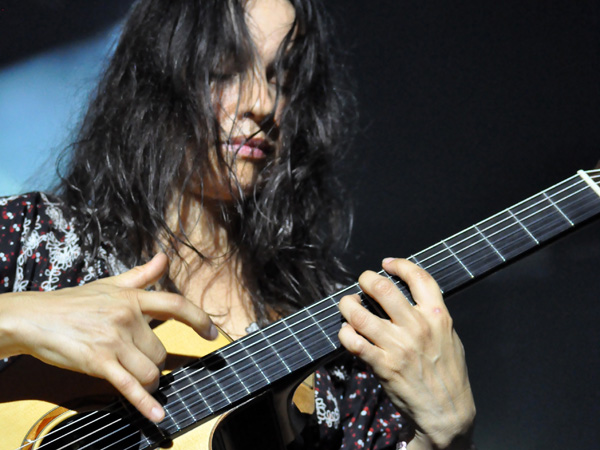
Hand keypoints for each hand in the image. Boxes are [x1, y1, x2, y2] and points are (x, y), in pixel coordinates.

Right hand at [0, 253, 215, 421]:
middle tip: (135, 358)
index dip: (199, 319)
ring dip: (147, 380)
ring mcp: (114, 341)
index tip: (212, 333)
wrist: (34, 317)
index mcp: (133, 298)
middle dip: (153, 360)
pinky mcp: (99, 362)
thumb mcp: (110, 284)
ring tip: (134, 377)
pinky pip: (129, 386)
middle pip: (162, 351)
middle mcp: (127, 317)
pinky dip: (144, 403)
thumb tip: (164, 258)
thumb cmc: (73, 302)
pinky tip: (157, 415)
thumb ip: (141, 275)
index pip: (176, 305)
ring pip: (151, 370)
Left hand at [338, 258, 474, 448]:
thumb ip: (431, 315)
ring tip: (348, 305)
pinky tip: (348, 332)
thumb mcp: (449, 336)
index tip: (387, 264)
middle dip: (365, 279)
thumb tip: (409, 296)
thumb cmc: (448, 373)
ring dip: (347, 305)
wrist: (447, 412)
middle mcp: (417, 327)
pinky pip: (353, 341)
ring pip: (359, 313)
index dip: (399, 264)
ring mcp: (398, 346)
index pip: (419, 277)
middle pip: (382, 288)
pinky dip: (345, 333)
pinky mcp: (383, 365)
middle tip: (362, 283)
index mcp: (437, 316)